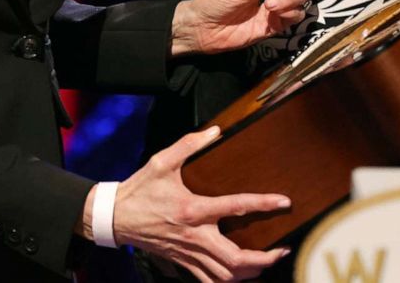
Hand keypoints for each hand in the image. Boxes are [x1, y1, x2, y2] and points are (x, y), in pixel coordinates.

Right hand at [109, 127, 291, 281]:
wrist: (115, 217)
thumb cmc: (140, 189)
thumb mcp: (162, 161)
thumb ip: (189, 144)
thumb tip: (215, 131)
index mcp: (192, 209)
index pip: (235, 207)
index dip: (263, 204)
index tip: (284, 202)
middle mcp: (194, 236)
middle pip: (235, 259)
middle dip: (263, 259)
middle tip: (282, 250)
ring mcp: (188, 253)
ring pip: (224, 275)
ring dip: (250, 273)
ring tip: (267, 263)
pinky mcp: (182, 262)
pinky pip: (209, 280)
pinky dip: (227, 281)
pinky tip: (240, 275)